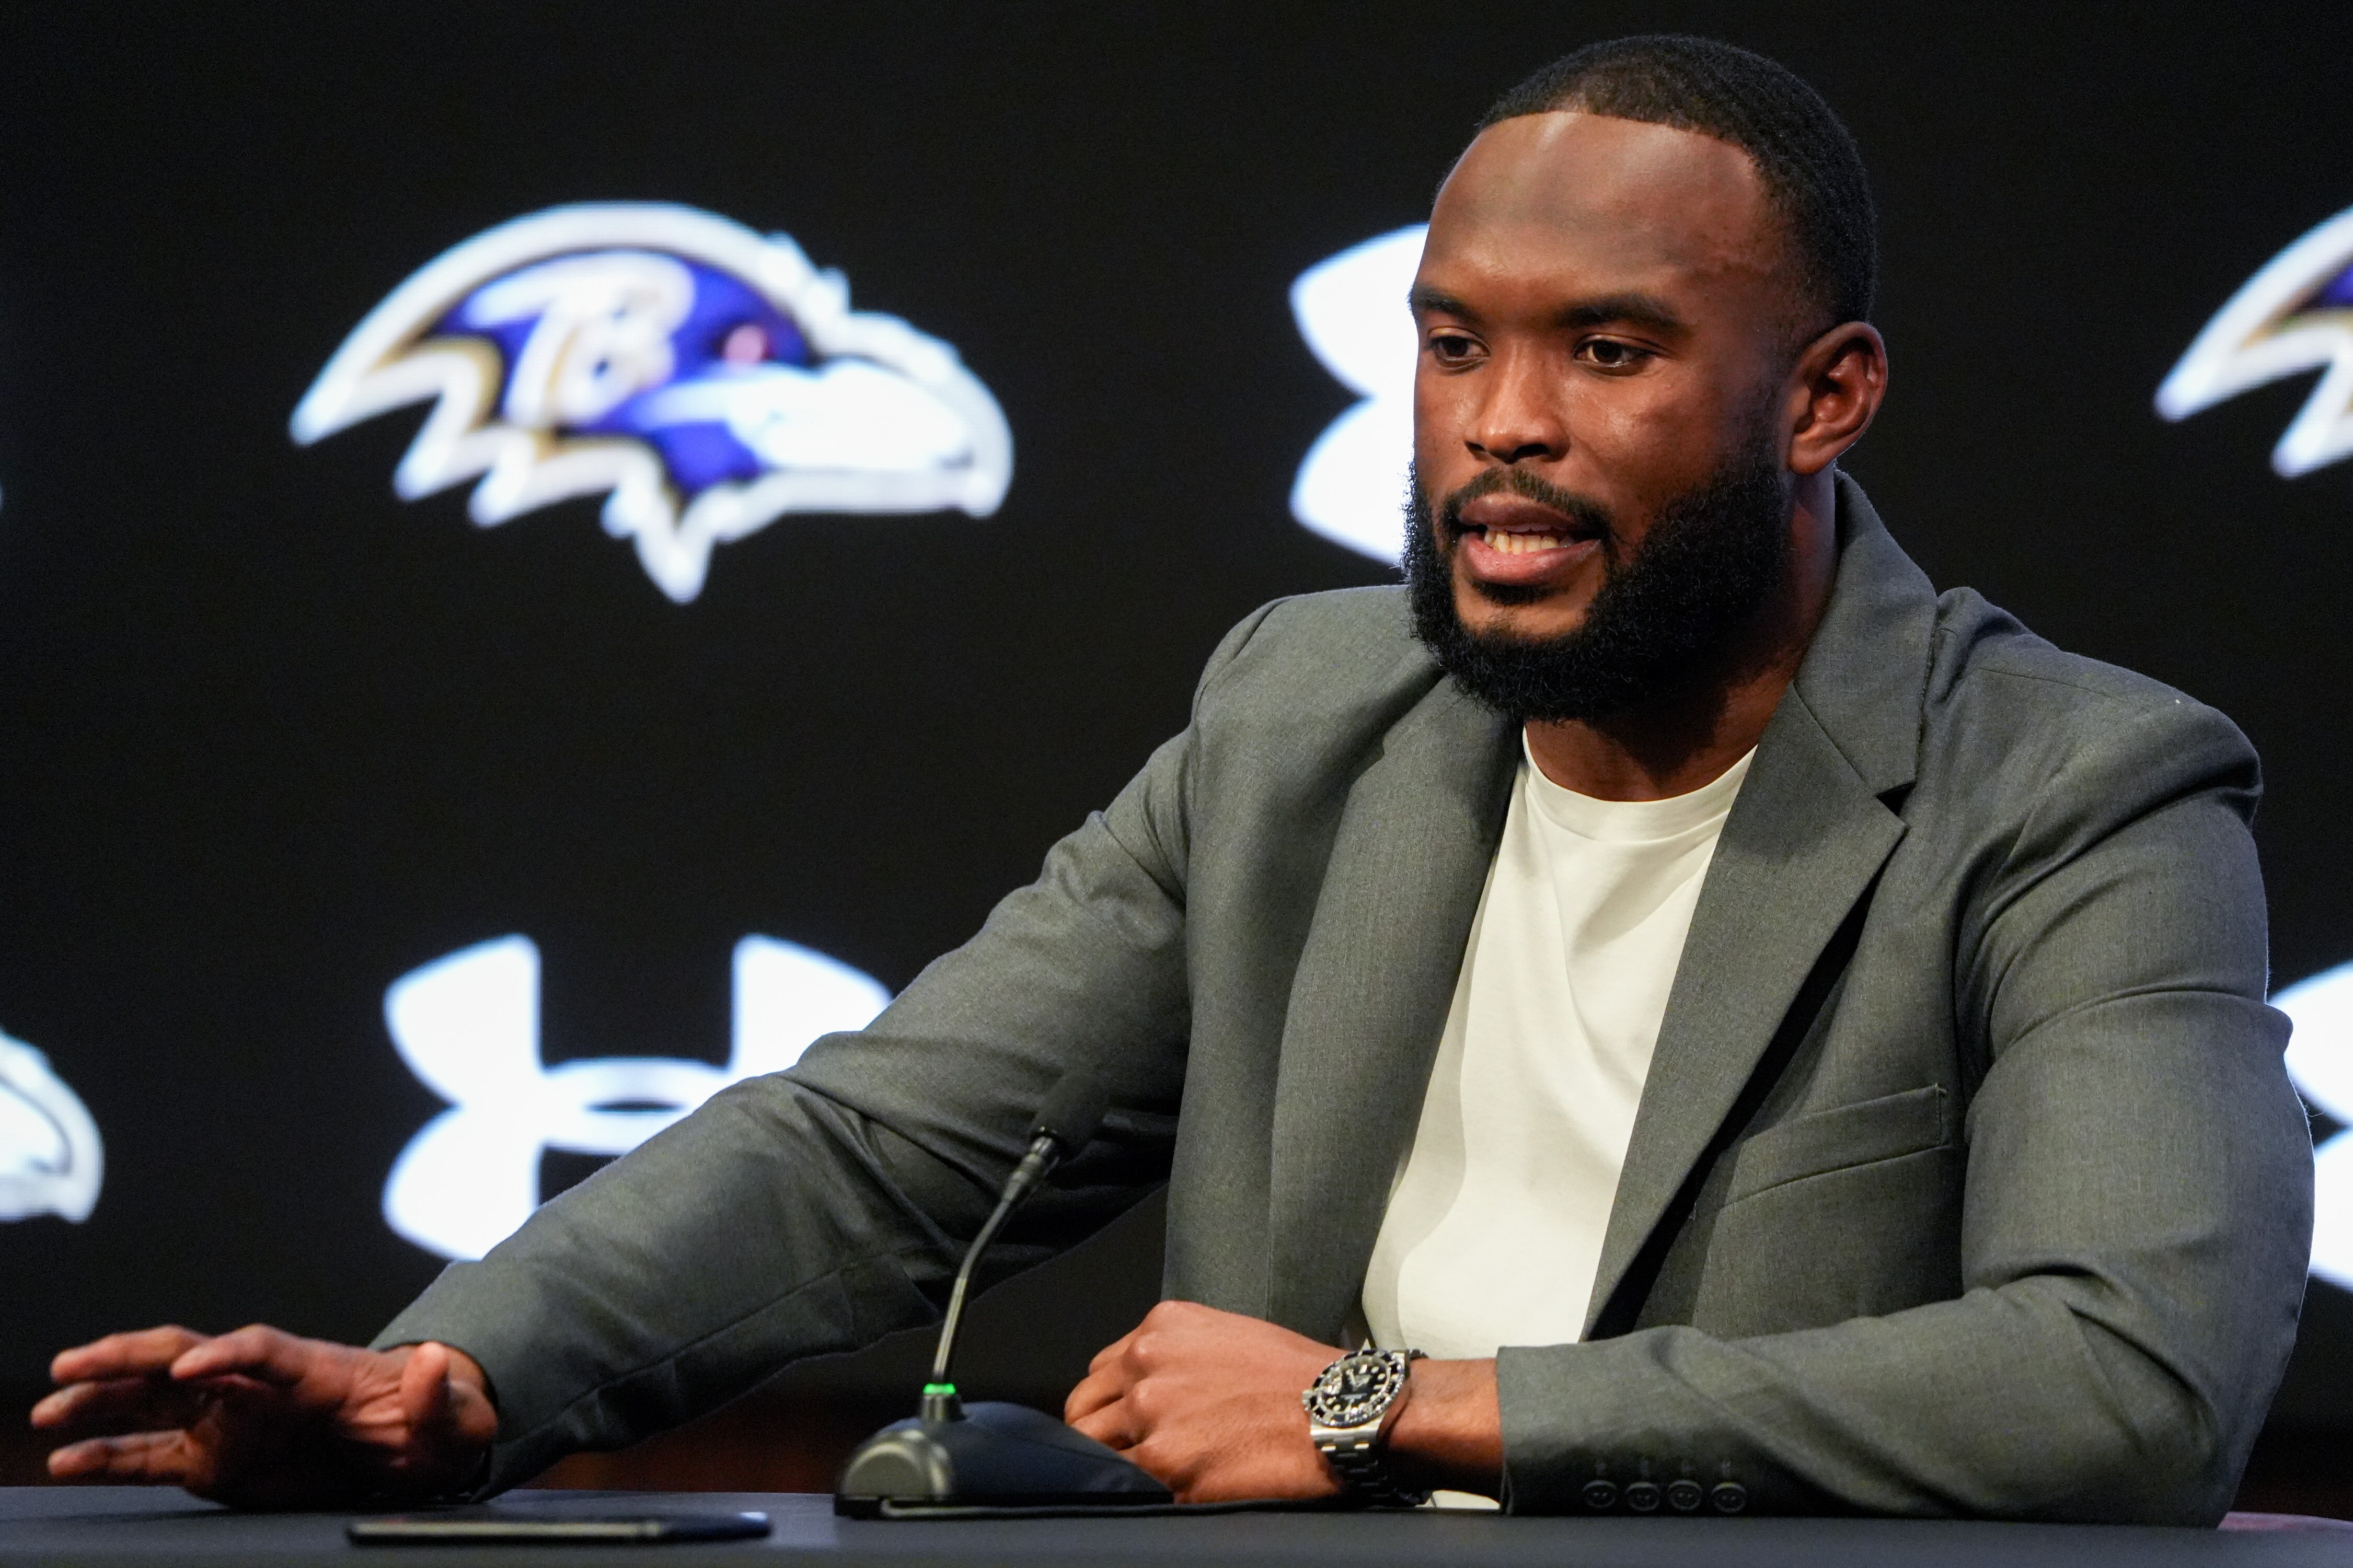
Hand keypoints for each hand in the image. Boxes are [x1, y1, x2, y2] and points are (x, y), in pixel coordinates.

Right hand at [32, 1325, 497, 1508]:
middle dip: (130, 1357)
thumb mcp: (457, 1417)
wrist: (417, 1448)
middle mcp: (259, 1387)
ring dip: (101, 1401)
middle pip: (186, 1356)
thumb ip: (441, 1397)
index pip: (264, 1350)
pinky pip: (153, 1455)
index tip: (192, 1364)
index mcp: (316, 1370)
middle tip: (72, 1364)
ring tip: (48, 1414)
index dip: (228, 1352)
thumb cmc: (437, 1423)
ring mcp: (231, 1420)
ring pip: (154, 1400)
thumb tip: (432, 1360)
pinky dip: (110, 1456)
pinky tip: (67, 1461)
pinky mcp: (216, 1459)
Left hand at [1065, 1301, 1343, 1502]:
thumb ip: (1173, 1358)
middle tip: (1131, 1459)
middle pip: (1084, 1415)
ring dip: (1122, 1469)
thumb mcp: (1225, 1337)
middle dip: (1102, 1439)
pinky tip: (1181, 1489)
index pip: (1098, 1375)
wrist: (1341, 1411)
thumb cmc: (1296, 1377)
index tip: (1120, 1425)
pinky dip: (1148, 1495)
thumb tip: (1141, 1391)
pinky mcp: (1167, 1466)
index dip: (1108, 1406)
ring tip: (1160, 1477)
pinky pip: (1131, 1489)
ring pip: (1097, 1455)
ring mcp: (1152, 1417)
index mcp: (1160, 1330)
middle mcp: (1146, 1366)